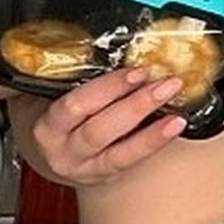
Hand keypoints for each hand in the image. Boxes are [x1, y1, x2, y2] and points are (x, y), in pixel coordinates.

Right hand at [18, 67, 187, 185]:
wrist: (49, 153)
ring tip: (176, 115)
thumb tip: (110, 46)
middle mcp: (63, 153)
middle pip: (99, 131)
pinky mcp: (106, 176)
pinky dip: (155, 144)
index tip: (136, 72)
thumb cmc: (50, 115)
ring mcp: (85, 169)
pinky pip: (132, 162)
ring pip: (120, 154)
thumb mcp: (46, 96)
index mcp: (46, 127)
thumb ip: (67, 77)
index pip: (74, 107)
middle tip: (166, 85)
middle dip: (136, 106)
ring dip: (152, 132)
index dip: (108, 89)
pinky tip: (173, 128)